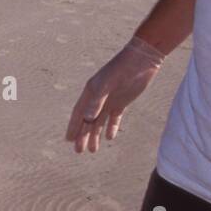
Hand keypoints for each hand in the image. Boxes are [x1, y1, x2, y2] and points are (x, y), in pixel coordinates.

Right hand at [66, 36, 164, 152]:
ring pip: (100, 121)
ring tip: (93, 150)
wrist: (142, 59)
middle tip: (79, 151)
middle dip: (82, 135)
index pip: (78, 113)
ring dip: (95, 135)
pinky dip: (112, 127)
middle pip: (87, 120)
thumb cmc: (122, 69)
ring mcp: (110, 100)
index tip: (68, 140)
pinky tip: (110, 137)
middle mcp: (98, 98)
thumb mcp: (108, 84)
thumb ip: (97, 101)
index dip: (73, 126)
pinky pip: (114, 117)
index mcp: (90, 92)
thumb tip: (87, 119)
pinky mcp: (122, 101)